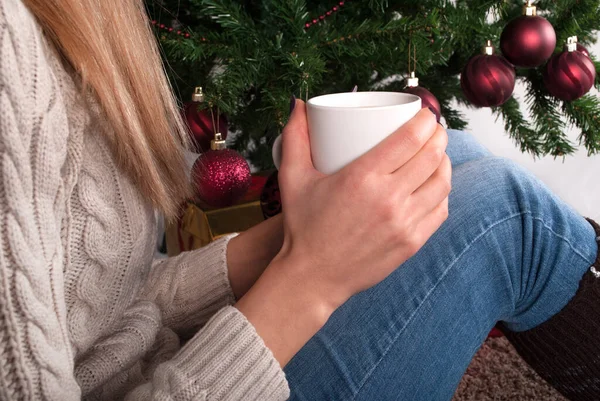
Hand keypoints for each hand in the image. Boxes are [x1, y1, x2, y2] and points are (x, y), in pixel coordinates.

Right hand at [236, 101, 449, 365]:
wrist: (313, 276)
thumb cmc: (303, 226)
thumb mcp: (292, 178)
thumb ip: (295, 137)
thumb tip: (299, 104)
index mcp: (362, 177)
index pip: (410, 138)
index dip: (426, 119)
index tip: (425, 113)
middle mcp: (388, 198)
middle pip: (431, 156)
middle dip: (438, 135)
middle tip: (432, 129)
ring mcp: (404, 223)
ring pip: (441, 182)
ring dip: (444, 161)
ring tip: (436, 154)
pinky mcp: (412, 242)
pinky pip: (440, 210)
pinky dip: (442, 192)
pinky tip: (434, 184)